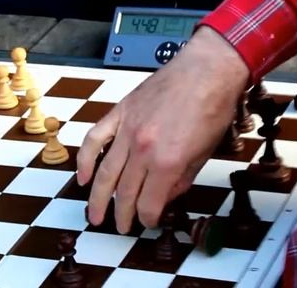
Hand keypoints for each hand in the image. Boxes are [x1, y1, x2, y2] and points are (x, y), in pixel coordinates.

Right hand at [76, 26, 250, 232]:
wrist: (207, 69)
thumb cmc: (212, 107)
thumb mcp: (204, 152)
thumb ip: (181, 179)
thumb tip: (166, 196)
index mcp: (168, 162)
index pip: (149, 203)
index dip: (148, 218)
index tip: (149, 221)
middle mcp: (143, 149)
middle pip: (125, 192)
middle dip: (122, 215)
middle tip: (121, 227)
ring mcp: (128, 130)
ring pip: (106, 172)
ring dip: (98, 198)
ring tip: (95, 216)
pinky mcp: (120, 113)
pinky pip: (96, 139)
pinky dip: (86, 159)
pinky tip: (84, 177)